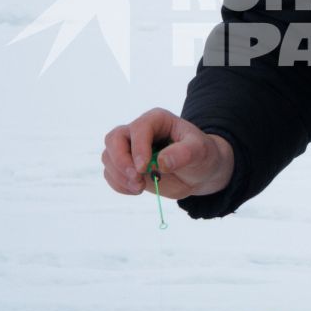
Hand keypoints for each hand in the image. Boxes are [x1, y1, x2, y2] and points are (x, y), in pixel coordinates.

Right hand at [102, 108, 234, 200]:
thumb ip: (183, 153)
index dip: (138, 148)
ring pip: (108, 157)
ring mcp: (130, 150)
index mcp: (156, 120)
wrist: (200, 172)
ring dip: (119, 176)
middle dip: (120, 161)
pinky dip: (119, 185)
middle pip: (114, 139)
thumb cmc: (201, 155)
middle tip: (137, 180)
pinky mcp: (127, 167)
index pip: (138, 128)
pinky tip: (136, 190)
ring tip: (140, 187)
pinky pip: (111, 174)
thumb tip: (161, 163)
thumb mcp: (200, 151)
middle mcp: (139, 132)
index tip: (144, 168)